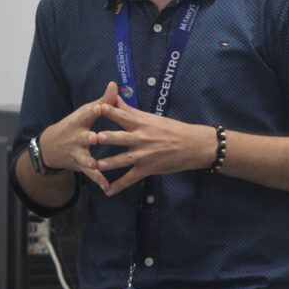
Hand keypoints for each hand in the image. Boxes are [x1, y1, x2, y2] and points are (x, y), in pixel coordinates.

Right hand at [39, 82, 118, 192]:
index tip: (101, 106)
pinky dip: (98, 180)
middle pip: (85, 136)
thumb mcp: (86, 112)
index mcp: (81, 121)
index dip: (95, 109)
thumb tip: (114, 84)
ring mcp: (77, 152)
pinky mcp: (80, 165)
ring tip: (96, 165)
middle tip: (96, 138)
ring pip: (85, 157)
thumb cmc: (75, 125)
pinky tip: (107, 187)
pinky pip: (90, 174)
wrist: (50, 146)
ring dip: (90, 161)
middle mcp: (78, 136)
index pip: (88, 113)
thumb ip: (103, 100)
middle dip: (90, 138)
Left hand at [95, 94, 214, 195]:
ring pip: (124, 159)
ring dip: (111, 162)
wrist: (192, 145)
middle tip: (95, 137)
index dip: (111, 111)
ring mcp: (144, 155)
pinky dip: (119, 186)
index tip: (98, 107)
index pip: (124, 116)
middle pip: (122, 138)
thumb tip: (116, 96)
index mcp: (143, 123)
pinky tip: (108, 191)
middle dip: (109, 138)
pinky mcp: (147, 169)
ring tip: (98, 165)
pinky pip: (131, 178)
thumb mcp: (153, 117)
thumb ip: (131, 111)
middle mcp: (142, 138)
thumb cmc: (172, 129)